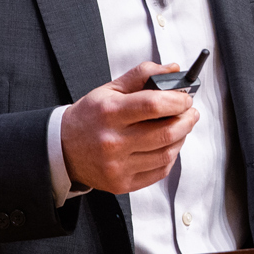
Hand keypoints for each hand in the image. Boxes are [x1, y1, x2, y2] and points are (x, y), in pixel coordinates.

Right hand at [61, 61, 200, 194]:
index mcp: (109, 113)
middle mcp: (113, 142)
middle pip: (166, 133)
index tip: (185, 98)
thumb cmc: (90, 117)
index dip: (178, 101)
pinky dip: (170, 157)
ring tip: (181, 127)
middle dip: (187, 120)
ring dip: (182, 138)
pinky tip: (167, 146)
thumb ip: (142, 75)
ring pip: (167, 154)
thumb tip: (173, 69)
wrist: (63, 149)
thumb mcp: (110, 89)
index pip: (154, 105)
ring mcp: (117, 166)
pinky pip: (159, 172)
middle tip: (190, 112)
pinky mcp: (122, 184)